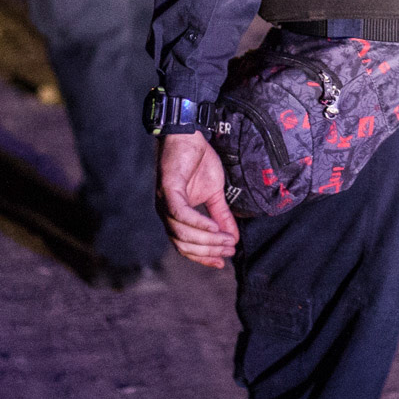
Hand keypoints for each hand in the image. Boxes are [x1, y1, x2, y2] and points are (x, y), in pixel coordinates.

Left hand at [157, 132, 239, 267]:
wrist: (189, 134)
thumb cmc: (198, 160)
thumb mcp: (215, 193)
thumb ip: (221, 216)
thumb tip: (234, 238)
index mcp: (175, 215)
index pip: (184, 246)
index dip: (203, 258)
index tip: (222, 264)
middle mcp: (166, 211)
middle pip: (183, 244)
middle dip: (209, 251)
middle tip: (230, 249)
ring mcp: (164, 200)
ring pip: (181, 233)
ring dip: (207, 241)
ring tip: (227, 240)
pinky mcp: (167, 188)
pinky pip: (181, 214)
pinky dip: (199, 224)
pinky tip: (215, 228)